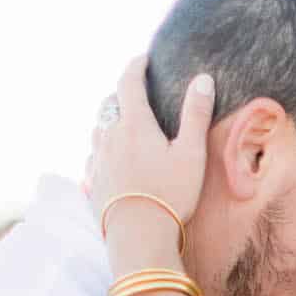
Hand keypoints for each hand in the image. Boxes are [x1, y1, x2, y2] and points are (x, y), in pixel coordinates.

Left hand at [88, 57, 214, 263]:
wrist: (138, 237)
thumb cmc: (170, 195)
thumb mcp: (191, 153)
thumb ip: (196, 114)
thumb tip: (202, 79)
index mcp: (134, 124)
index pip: (129, 82)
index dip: (136, 66)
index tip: (144, 59)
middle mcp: (110, 137)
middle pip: (110, 105)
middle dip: (122, 96)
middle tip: (136, 96)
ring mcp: (98, 161)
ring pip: (98, 131)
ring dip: (110, 123)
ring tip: (124, 128)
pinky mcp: (93, 184)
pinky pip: (94, 159)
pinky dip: (103, 152)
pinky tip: (111, 161)